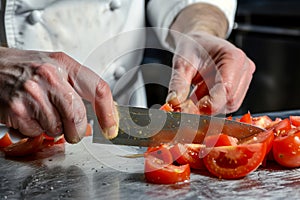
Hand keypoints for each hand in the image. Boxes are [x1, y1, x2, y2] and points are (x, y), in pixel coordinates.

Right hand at [0, 47, 117, 142]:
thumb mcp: (55, 68)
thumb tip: (105, 111)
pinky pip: (37, 133)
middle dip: (76, 130)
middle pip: (78, 116)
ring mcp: (33, 93)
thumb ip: (78, 87)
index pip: (98, 89)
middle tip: (71, 130)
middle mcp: (50, 77)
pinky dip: (34, 130)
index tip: (111, 128)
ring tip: (39, 112)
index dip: (108, 113)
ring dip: (52, 128)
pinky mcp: (17, 110)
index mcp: (64, 65)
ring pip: (57, 129)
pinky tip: (27, 114)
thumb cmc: (24, 68)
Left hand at [166, 32, 254, 113]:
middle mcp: (243, 68)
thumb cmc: (192, 48)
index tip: (191, 110)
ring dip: (210, 105)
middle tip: (187, 103)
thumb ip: (178, 84)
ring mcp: (244, 78)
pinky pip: (228, 103)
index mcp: (233, 57)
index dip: (209, 104)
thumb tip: (174, 102)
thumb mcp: (181, 64)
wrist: (198, 43)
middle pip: (230, 100)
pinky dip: (213, 103)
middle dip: (207, 106)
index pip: (226, 90)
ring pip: (230, 105)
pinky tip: (202, 92)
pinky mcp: (241, 86)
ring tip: (196, 91)